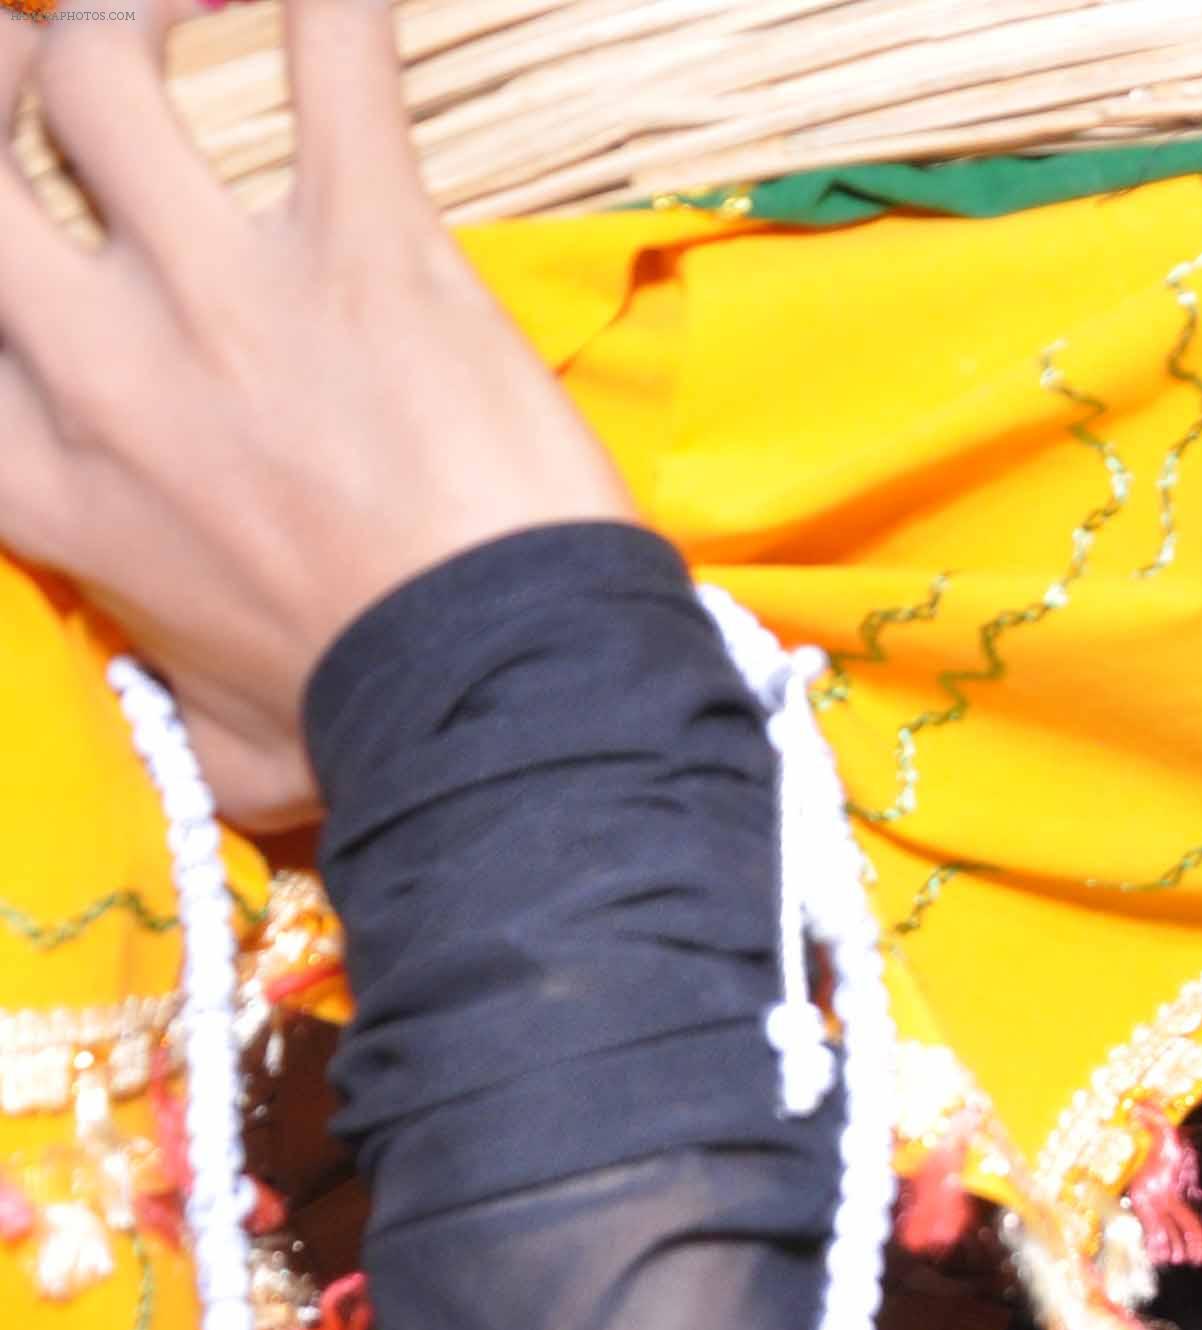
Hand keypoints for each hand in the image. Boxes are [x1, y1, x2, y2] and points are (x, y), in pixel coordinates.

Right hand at [0, 0, 633, 827]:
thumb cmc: (373, 740)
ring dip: (125, 17)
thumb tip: (175, 701)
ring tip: (172, 10)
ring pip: (101, 74)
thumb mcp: (218, 743)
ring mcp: (228, 296)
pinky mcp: (369, 250)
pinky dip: (338, 4)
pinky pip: (335, 60)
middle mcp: (100, 368)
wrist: (510, 713)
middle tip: (44, 72)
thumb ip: (164, 685)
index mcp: (45, 483)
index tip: (5, 222)